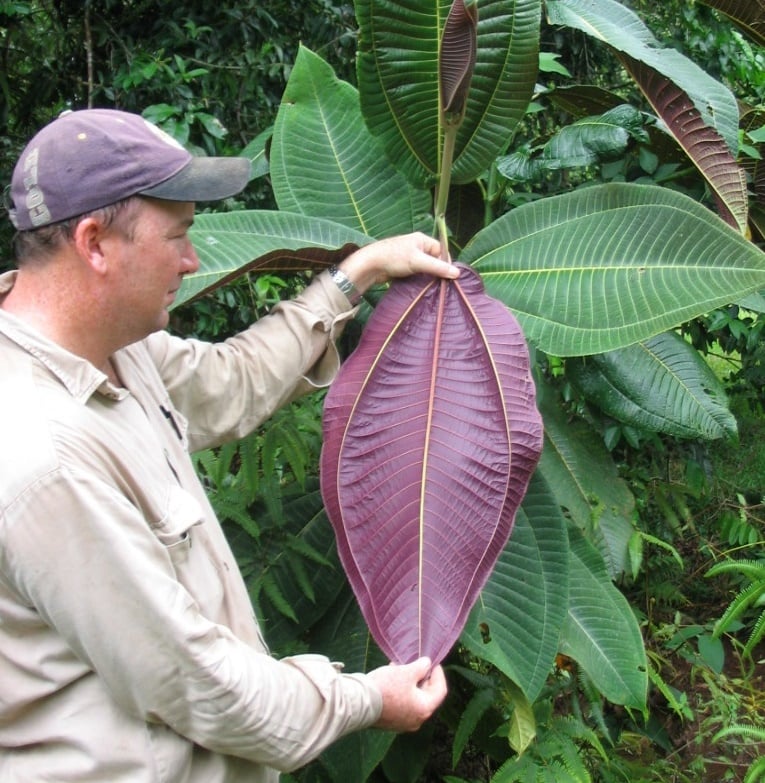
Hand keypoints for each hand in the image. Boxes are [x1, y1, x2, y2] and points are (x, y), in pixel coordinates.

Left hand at [338, 232, 458, 294]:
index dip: (446, 263)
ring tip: (432, 288)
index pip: (441, 250)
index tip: (448, 277)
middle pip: (434, 260)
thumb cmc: (393, 257)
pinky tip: (421, 288)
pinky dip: (419, 281)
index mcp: (422, 240)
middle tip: (441, 284)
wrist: (370, 265)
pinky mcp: (403, 268)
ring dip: (428, 278)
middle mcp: (416, 247)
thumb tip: (457, 273)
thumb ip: (437, 267)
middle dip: (437, 271)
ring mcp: (409, 258)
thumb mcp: (418, 261)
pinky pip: (416, 274)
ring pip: (425, 269)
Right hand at [367, 656, 447, 732]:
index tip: (433, 662)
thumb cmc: (386, 688)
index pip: (440, 690)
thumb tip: (427, 664)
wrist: (360, 704)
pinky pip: (401, 704)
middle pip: (426, 695)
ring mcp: (403, 723)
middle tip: (416, 663)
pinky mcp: (391, 722)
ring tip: (400, 667)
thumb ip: (421, 667)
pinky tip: (391, 677)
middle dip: (422, 677)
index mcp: (424, 709)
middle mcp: (416, 720)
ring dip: (410, 682)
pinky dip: (400, 691)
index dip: (438, 673)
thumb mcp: (406, 672)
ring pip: (412, 699)